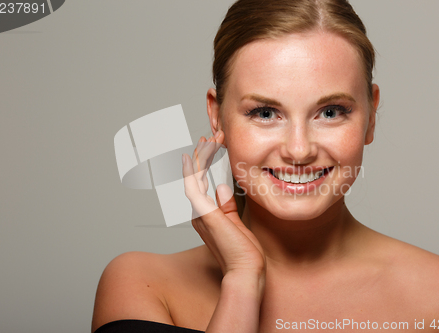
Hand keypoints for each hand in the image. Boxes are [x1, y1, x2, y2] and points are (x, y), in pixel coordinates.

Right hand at [182, 131, 265, 275]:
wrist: (246, 271)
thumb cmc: (244, 253)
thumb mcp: (236, 223)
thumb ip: (227, 206)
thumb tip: (222, 188)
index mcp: (206, 215)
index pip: (203, 182)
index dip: (206, 162)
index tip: (214, 146)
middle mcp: (199, 213)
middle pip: (197, 176)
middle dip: (204, 154)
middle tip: (213, 135)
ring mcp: (199, 214)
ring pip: (195, 177)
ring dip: (202, 156)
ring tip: (210, 138)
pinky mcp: (205, 214)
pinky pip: (194, 187)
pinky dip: (192, 170)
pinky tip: (194, 156)